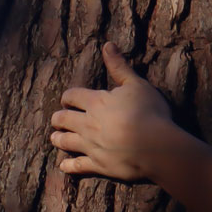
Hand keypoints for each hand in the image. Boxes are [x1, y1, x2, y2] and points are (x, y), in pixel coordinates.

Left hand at [49, 43, 175, 181]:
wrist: (155, 146)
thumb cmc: (149, 112)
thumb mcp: (136, 84)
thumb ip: (119, 66)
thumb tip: (107, 44)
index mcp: (95, 102)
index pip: (72, 96)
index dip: (68, 96)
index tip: (68, 99)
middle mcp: (87, 124)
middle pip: (63, 119)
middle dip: (58, 118)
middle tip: (58, 119)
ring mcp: (90, 146)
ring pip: (64, 142)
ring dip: (58, 139)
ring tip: (56, 138)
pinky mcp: (97, 165)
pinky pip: (76, 167)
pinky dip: (68, 166)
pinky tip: (64, 166)